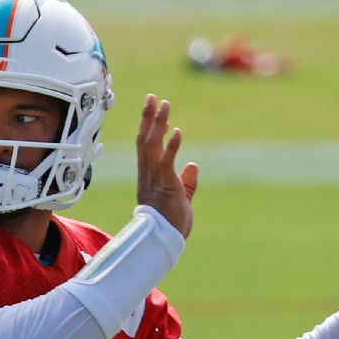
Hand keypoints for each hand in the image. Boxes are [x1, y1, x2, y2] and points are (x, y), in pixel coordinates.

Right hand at [136, 94, 196, 238]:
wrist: (163, 242)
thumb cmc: (170, 224)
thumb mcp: (181, 198)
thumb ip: (186, 182)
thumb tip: (193, 165)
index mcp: (149, 176)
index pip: (146, 146)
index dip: (149, 126)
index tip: (154, 108)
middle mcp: (148, 174)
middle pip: (145, 140)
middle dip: (148, 117)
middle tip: (153, 97)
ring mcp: (154, 178)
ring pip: (152, 145)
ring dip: (158, 124)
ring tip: (164, 104)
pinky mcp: (165, 184)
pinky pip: (166, 162)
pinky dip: (171, 145)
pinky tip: (176, 130)